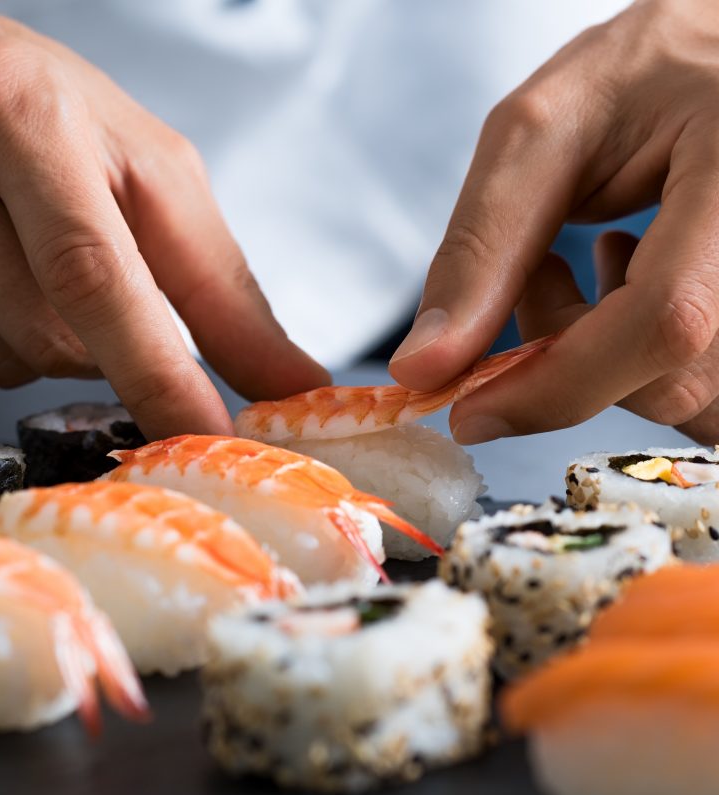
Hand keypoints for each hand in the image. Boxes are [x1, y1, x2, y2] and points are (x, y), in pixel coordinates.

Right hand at [0, 3, 327, 438]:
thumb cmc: (49, 119)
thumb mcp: (149, 174)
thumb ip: (219, 286)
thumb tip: (295, 385)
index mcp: (25, 120)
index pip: (93, 275)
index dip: (155, 376)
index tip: (211, 443)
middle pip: (48, 342)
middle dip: (98, 347)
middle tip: (86, 277)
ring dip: (38, 349)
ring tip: (21, 264)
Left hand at [389, 0, 718, 445]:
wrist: (710, 61)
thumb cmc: (636, 78)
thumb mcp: (540, 136)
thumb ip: (481, 250)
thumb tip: (424, 369)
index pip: (665, 319)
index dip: (557, 384)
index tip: (468, 413)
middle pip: (667, 377)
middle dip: (563, 360)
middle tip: (538, 274)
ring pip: (681, 396)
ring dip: (598, 358)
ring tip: (591, 265)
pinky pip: (699, 392)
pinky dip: (637, 367)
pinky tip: (632, 294)